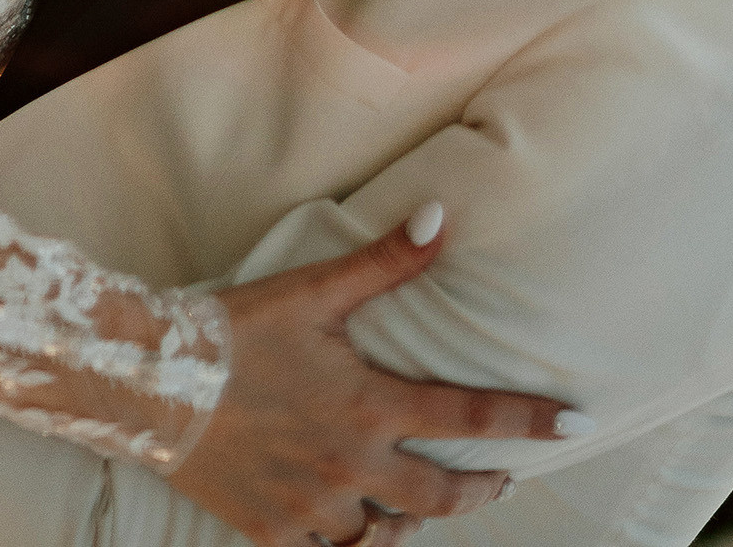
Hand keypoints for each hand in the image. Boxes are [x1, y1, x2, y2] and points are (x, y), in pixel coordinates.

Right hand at [168, 207, 584, 544]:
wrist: (155, 380)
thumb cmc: (239, 328)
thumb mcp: (314, 288)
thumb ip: (385, 263)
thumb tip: (442, 217)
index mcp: (368, 405)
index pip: (468, 418)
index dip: (528, 422)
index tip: (577, 423)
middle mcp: (350, 465)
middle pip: (439, 499)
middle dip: (480, 490)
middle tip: (500, 478)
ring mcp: (312, 506)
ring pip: (384, 537)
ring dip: (411, 523)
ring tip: (421, 504)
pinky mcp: (272, 533)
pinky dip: (349, 544)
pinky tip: (353, 527)